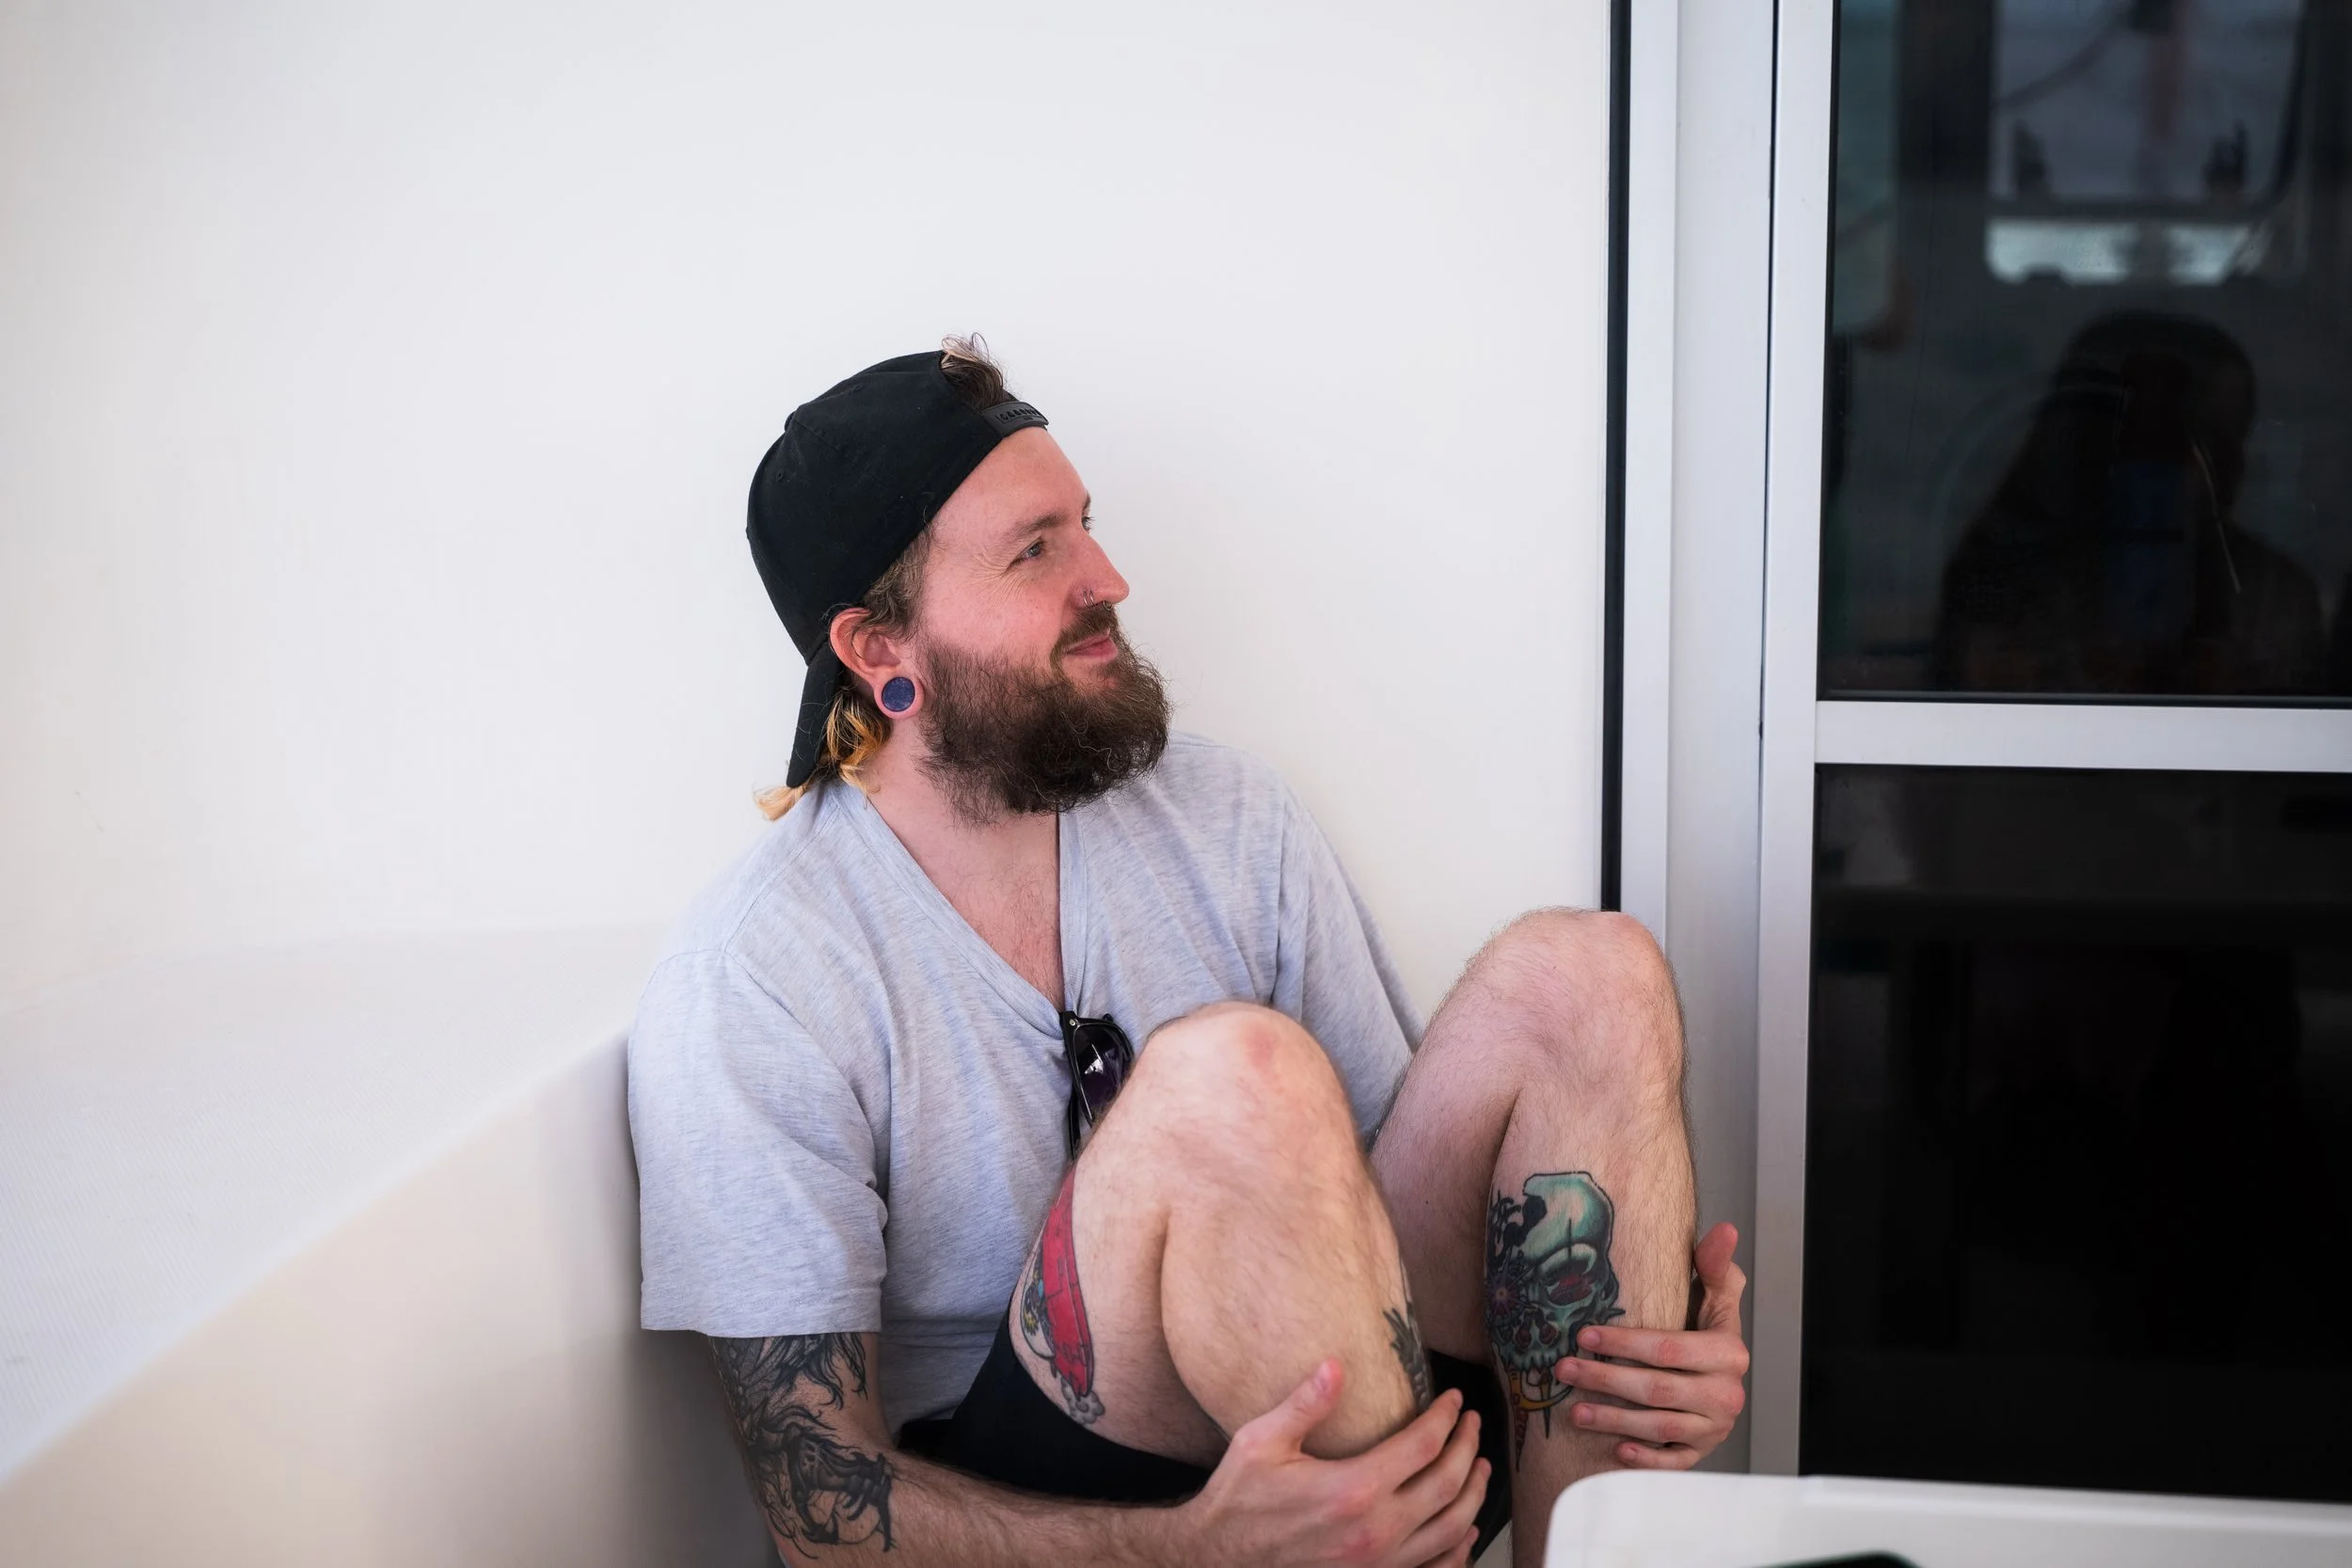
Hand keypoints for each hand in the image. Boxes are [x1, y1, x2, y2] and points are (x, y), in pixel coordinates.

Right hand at [1173, 1359, 1490, 1567]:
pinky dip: (1458, 1547)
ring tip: (1481, 1467)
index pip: (1423, 1446)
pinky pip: (1434, 1566)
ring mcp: (1379, 1561)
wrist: (1219, 1558)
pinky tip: (1464, 1530)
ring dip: (1474, 1494)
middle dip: (1468, 1448)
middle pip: (1448, 1484)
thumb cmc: (1238, 1500)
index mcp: (1352, 1489)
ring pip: (1451, 1528)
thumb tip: (1335, 1366)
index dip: (1446, 1418)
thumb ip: (1304, 1404)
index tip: (1454, 1400)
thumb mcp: (1260, 1442)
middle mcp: (1375, 1530)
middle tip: (1473, 1424)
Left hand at [1550, 1221, 1748, 1469]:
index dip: (1625, 1342)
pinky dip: (1645, 1458)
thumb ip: (1715, 1265)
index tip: (1585, 1333)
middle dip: (1604, 1379)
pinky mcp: (1701, 1453)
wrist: (1724, 1379)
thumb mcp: (1716, 1295)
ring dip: (1612, 1420)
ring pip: (1658, 1427)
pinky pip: (1672, 1461)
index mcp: (1728, 1353)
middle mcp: (1725, 1395)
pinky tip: (1615, 1449)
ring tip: (1572, 1411)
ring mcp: (1714, 1428)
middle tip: (1563, 1368)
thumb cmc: (1708, 1330)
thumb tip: (1724, 1228)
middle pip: (1656, 1390)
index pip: (1669, 1349)